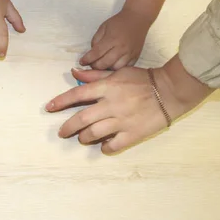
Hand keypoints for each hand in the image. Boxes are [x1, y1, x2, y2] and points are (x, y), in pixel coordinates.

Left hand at [46, 56, 213, 153]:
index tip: (49, 108)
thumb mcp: (118, 72)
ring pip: (93, 134)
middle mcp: (111, 105)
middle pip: (81, 119)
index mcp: (107, 88)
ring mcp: (121, 121)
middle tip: (62, 133)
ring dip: (84, 138)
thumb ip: (95, 75)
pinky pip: (112, 146)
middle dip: (67, 128)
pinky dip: (104, 148)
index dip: (60, 102)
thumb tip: (74, 72)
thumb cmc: (144, 79)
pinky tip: (103, 146)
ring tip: (83, 138)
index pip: (77, 94)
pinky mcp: (132, 134)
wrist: (171, 90)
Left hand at [80, 9, 152, 69]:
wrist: (138, 18)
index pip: (96, 53)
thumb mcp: (103, 27)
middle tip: (91, 63)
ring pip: (114, 69)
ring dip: (106, 69)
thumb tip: (91, 55)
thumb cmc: (118, 22)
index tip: (82, 62)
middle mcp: (121, 48)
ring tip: (102, 64)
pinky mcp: (136, 57)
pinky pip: (125, 68)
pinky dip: (117, 69)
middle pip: (104, 64)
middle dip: (94, 66)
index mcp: (112, 39)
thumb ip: (95, 41)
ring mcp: (130, 54)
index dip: (87, 59)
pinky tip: (112, 65)